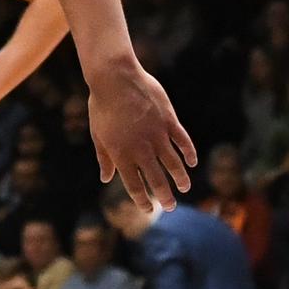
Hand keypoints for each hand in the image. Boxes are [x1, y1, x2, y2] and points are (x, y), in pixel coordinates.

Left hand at [89, 60, 195, 209]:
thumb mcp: (97, 133)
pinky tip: (192, 163)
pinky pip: (183, 141)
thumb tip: (106, 178)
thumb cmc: (102, 106)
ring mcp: (157, 135)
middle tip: (171, 207)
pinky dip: (189, 153)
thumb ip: (104, 158)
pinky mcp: (169, 122)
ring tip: (185, 188)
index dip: (142, 199)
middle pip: (156, 179)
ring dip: (180, 178)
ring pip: (174, 163)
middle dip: (164, 195)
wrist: (115, 79)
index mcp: (121, 154)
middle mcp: (141, 149)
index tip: (148, 209)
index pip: (134, 184)